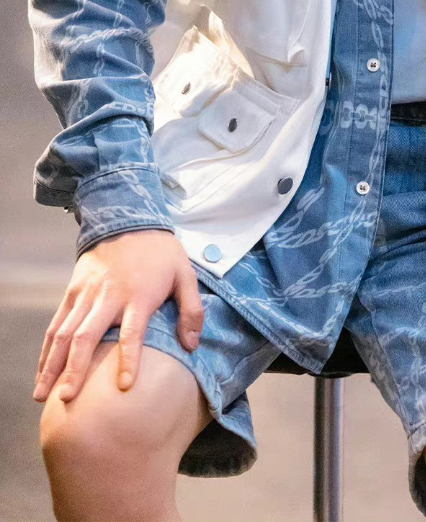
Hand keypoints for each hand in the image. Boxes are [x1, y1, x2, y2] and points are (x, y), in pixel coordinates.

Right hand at [32, 229, 203, 403]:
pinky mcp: (73, 290)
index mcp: (138, 295)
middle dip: (75, 369)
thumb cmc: (160, 251)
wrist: (128, 217)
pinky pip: (56, 322)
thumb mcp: (185, 273)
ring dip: (52, 364)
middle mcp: (108, 296)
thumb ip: (191, 309)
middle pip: (87, 336)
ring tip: (42, 394)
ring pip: (64, 333)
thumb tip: (192, 345)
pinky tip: (42, 371)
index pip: (132, 332)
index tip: (124, 387)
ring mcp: (87, 294)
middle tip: (67, 399)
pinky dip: (47, 348)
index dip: (129, 359)